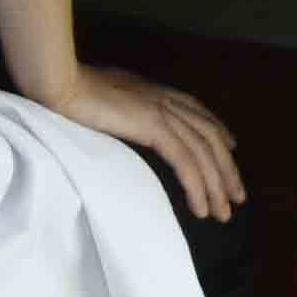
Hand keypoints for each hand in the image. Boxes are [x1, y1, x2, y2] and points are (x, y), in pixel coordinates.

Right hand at [38, 62, 241, 222]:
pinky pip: (185, 162)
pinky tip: (201, 208)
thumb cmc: (72, 90)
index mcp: (155, 92)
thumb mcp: (108, 98)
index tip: (230, 151)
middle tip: (236, 197)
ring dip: (216, 186)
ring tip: (222, 213)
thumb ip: (125, 109)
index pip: (197, 114)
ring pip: (202, 154)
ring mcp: (162, 111)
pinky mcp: (153, 126)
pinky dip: (197, 187)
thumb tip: (127, 120)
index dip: (217, 132)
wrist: (60, 83)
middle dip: (226, 169)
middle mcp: (165, 100)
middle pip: (208, 137)